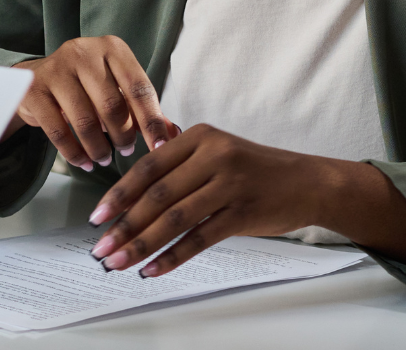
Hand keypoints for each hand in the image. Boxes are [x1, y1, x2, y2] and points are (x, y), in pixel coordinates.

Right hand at [12, 36, 176, 170]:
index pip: (139, 88)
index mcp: (112, 48)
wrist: (36, 78)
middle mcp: (84, 51)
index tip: (161, 147)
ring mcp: (57, 68)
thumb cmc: (86, 85)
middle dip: (123, 136)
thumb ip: (144, 110)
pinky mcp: (35, 89)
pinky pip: (58, 131)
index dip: (152, 121)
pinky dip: (74, 153)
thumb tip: (175, 134)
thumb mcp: (116, 88)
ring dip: (99, 148)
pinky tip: (83, 162)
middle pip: (113, 106)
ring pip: (86, 120)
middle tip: (126, 151)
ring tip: (104, 159)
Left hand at [83, 123, 345, 276]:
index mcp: (201, 136)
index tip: (97, 216)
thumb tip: (136, 173)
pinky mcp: (243, 213)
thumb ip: (180, 157)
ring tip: (118, 262)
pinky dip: (173, 256)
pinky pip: (200, 239)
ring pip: (174, 219)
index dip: (119, 194)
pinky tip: (153, 269)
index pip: (149, 167)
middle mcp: (214, 156)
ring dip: (142, 244)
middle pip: (158, 195)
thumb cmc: (256, 169)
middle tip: (101, 247)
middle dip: (124, 225)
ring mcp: (229, 185)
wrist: (308, 182)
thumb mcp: (219, 149)